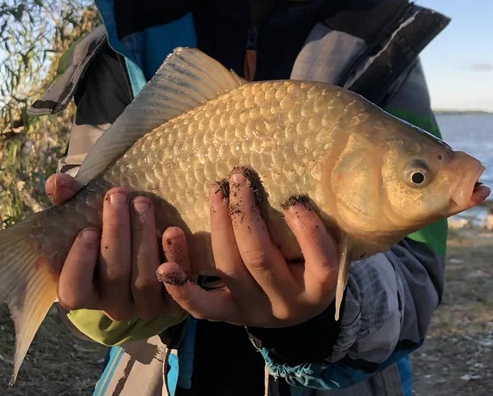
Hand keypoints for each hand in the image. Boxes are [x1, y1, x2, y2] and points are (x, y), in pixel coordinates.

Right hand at [45, 173, 188, 320]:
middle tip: (118, 196)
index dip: (80, 262)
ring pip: (145, 280)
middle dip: (117, 233)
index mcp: (86, 292)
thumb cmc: (110, 236)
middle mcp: (114, 305)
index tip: (88, 230)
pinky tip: (173, 231)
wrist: (152, 254)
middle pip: (115, 276)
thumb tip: (59, 182)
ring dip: (144, 238)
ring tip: (143, 203)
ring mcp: (146, 307)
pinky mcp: (176, 303)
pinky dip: (177, 259)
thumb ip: (69, 203)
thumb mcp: (86, 220)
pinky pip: (179, 288)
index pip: (74, 290)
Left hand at [156, 170, 339, 327]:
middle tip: (238, 178)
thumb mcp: (327, 248)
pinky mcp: (228, 315)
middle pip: (259, 257)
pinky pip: (201, 307)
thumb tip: (297, 186)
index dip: (307, 230)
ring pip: (229, 268)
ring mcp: (253, 311)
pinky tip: (166, 267)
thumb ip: (317, 226)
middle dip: (244, 213)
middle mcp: (286, 304)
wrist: (297, 308)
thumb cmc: (311, 265)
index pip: (319, 261)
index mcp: (318, 288)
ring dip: (219, 225)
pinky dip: (181, 288)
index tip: (294, 200)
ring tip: (216, 192)